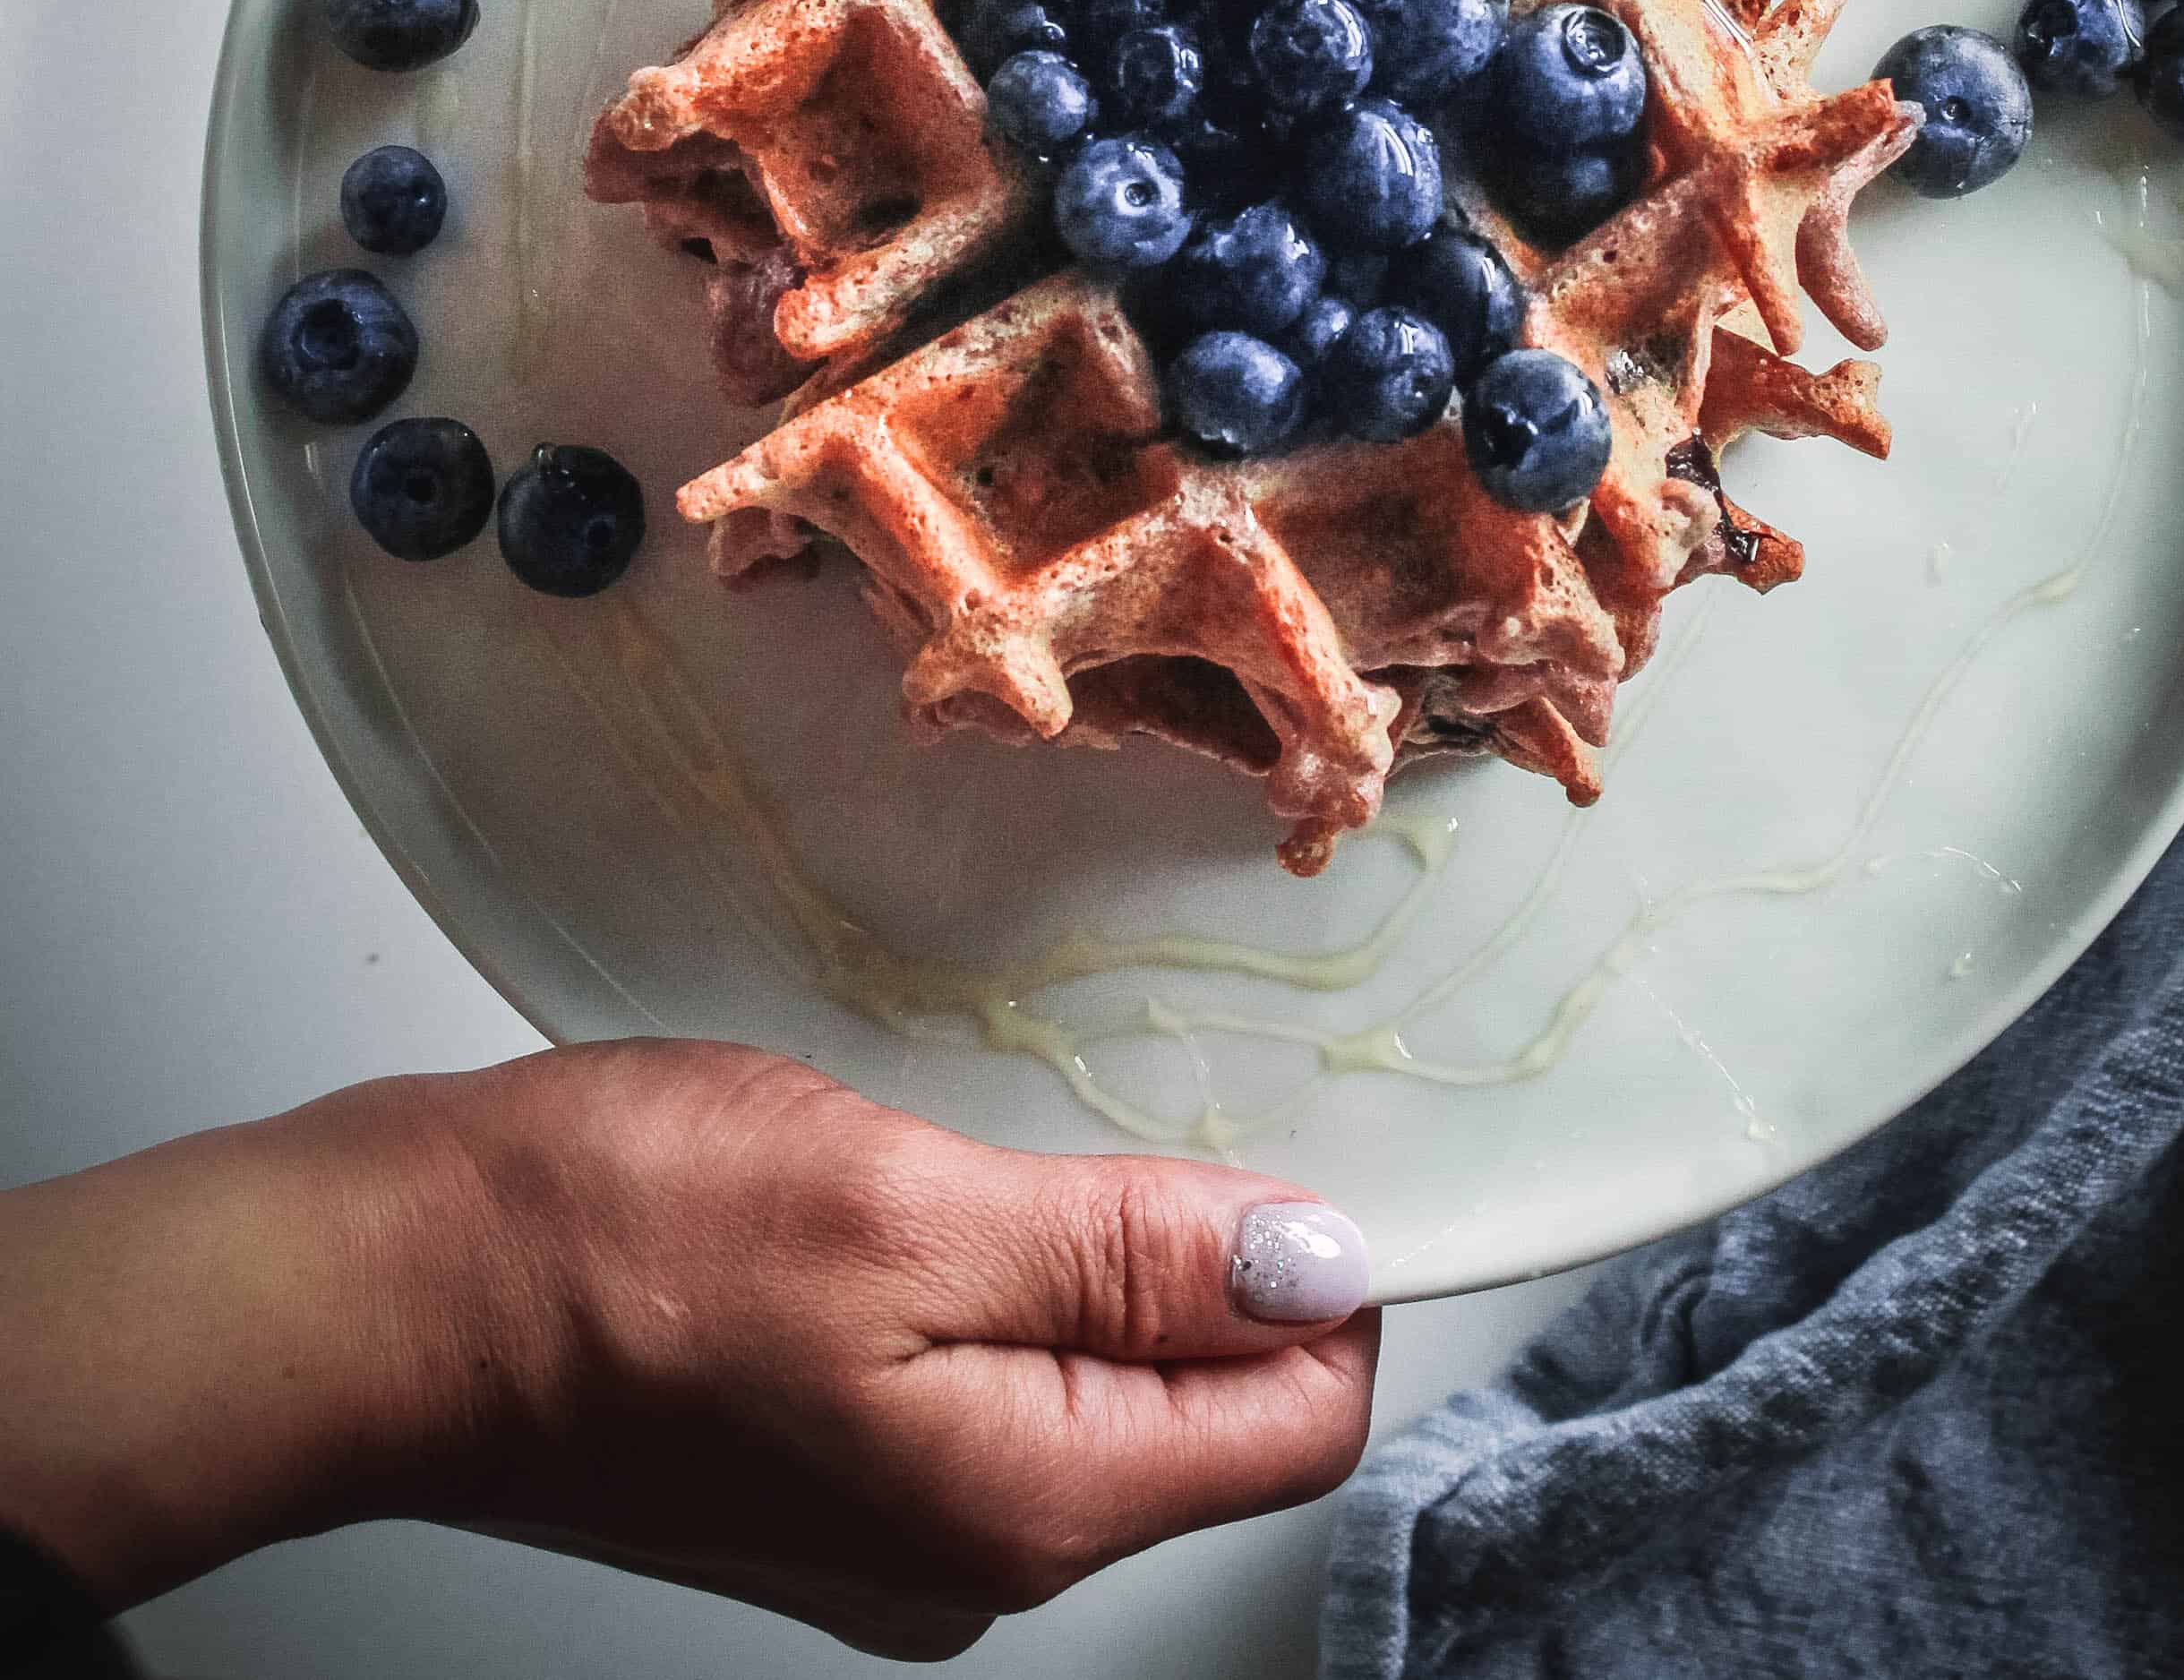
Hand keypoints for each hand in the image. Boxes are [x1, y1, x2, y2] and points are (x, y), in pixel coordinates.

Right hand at [0, 1041, 1377, 1656]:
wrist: (397, 1288)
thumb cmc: (617, 1246)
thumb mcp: (907, 1214)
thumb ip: (1131, 1251)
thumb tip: (1321, 1268)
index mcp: (1032, 1503)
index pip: (1300, 1418)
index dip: (1321, 1269)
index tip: (1281, 1129)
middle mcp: (988, 1542)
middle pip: (1212, 1401)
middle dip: (1213, 1250)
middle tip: (1134, 1106)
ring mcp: (909, 1509)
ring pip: (1108, 1368)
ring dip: (1109, 1241)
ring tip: (1029, 1129)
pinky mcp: (843, 1450)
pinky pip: (1007, 1359)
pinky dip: (1018, 1259)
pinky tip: (950, 1175)